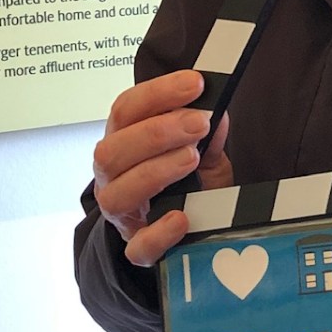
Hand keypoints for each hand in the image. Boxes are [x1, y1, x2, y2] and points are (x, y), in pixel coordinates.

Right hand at [91, 68, 232, 267]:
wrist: (180, 232)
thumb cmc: (187, 185)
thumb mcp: (203, 156)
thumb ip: (208, 138)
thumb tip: (219, 113)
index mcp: (123, 141)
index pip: (126, 110)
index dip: (158, 93)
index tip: (196, 83)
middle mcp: (112, 176)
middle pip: (113, 149)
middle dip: (157, 132)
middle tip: (199, 123)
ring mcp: (122, 214)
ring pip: (117, 193)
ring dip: (155, 171)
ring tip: (191, 158)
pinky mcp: (138, 248)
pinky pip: (138, 247)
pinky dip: (159, 232)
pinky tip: (182, 217)